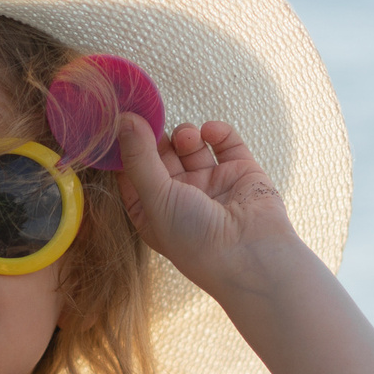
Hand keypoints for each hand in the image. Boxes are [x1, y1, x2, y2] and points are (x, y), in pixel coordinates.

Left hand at [113, 113, 301, 292]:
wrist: (251, 255)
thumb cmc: (194, 238)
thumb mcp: (156, 198)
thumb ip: (138, 158)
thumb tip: (123, 118)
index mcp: (154, 212)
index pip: (132, 174)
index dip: (127, 150)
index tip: (123, 123)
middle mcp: (181, 198)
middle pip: (161, 155)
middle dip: (158, 138)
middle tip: (156, 124)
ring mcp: (211, 184)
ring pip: (190, 146)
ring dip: (185, 134)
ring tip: (187, 137)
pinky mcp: (240, 172)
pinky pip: (224, 142)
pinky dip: (216, 132)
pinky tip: (210, 132)